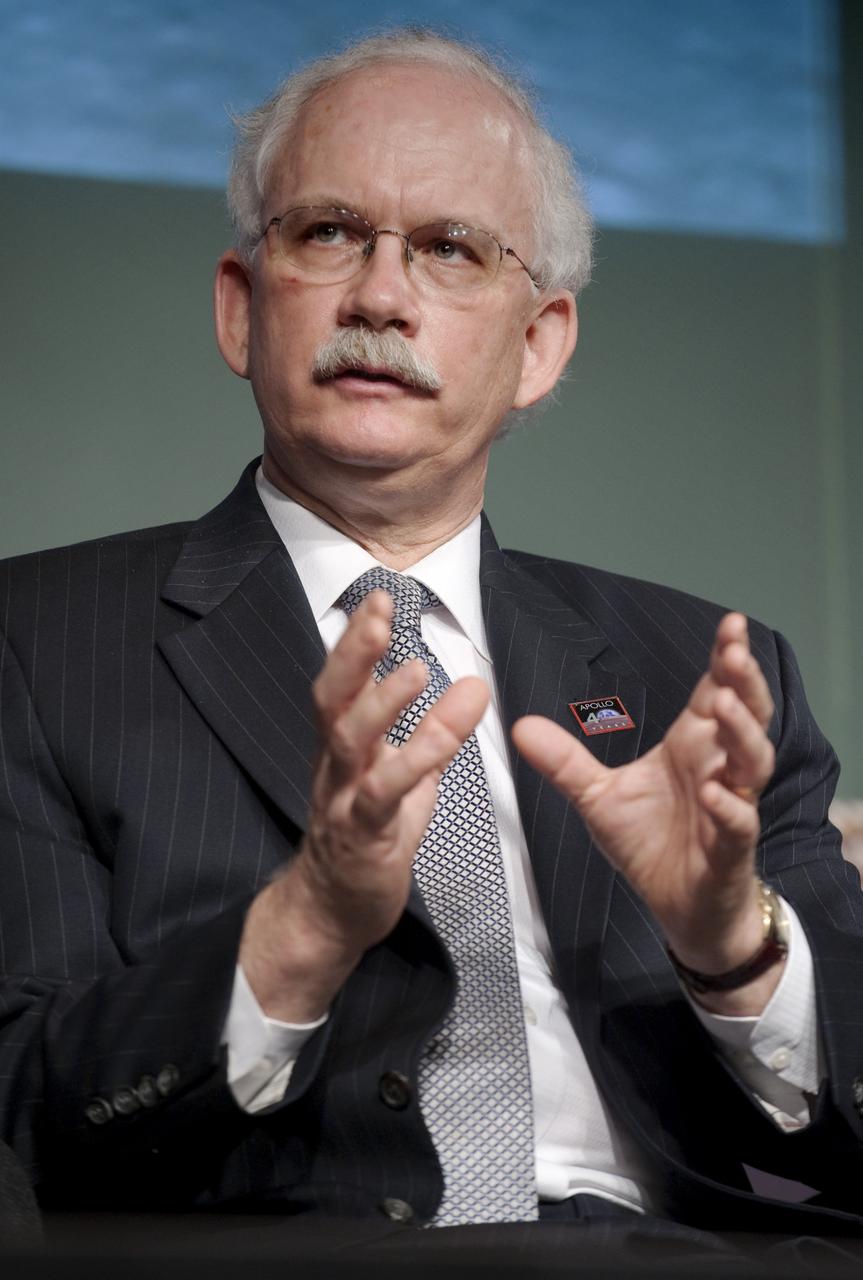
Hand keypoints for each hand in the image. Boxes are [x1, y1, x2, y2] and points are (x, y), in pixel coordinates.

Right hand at [241, 589, 487, 1020]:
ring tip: (415, 669)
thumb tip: (469, 690)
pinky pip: (383, 796)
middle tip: (378, 610)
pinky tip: (440, 743)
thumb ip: (430, 737)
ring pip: (350, 742)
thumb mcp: (402, 780)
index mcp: (341, 748)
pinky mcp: (362, 836)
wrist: (332, 911)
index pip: (343, 684)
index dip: (358, 641)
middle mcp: (333, 765)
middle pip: (333, 699)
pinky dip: (411, 764)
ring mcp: (342, 799)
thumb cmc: (367, 838)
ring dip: (381, 703)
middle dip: (354, 652)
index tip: (380, 597)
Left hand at [512, 614, 778, 1011]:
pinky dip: (731, 807)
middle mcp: (719, 768)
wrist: (678, 908)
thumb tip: (519, 725)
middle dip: (744, 683)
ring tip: (722, 706)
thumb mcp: (597, 798)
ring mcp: (733, 806)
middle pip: (746, 716)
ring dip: (741, 732)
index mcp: (692, 747)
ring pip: (752, 762)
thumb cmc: (650, 845)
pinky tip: (715, 794)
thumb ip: (564, 761)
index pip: (715, 692)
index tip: (729, 625)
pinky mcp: (733, 848)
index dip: (726, 660)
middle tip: (734, 654)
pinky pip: (739, 823)